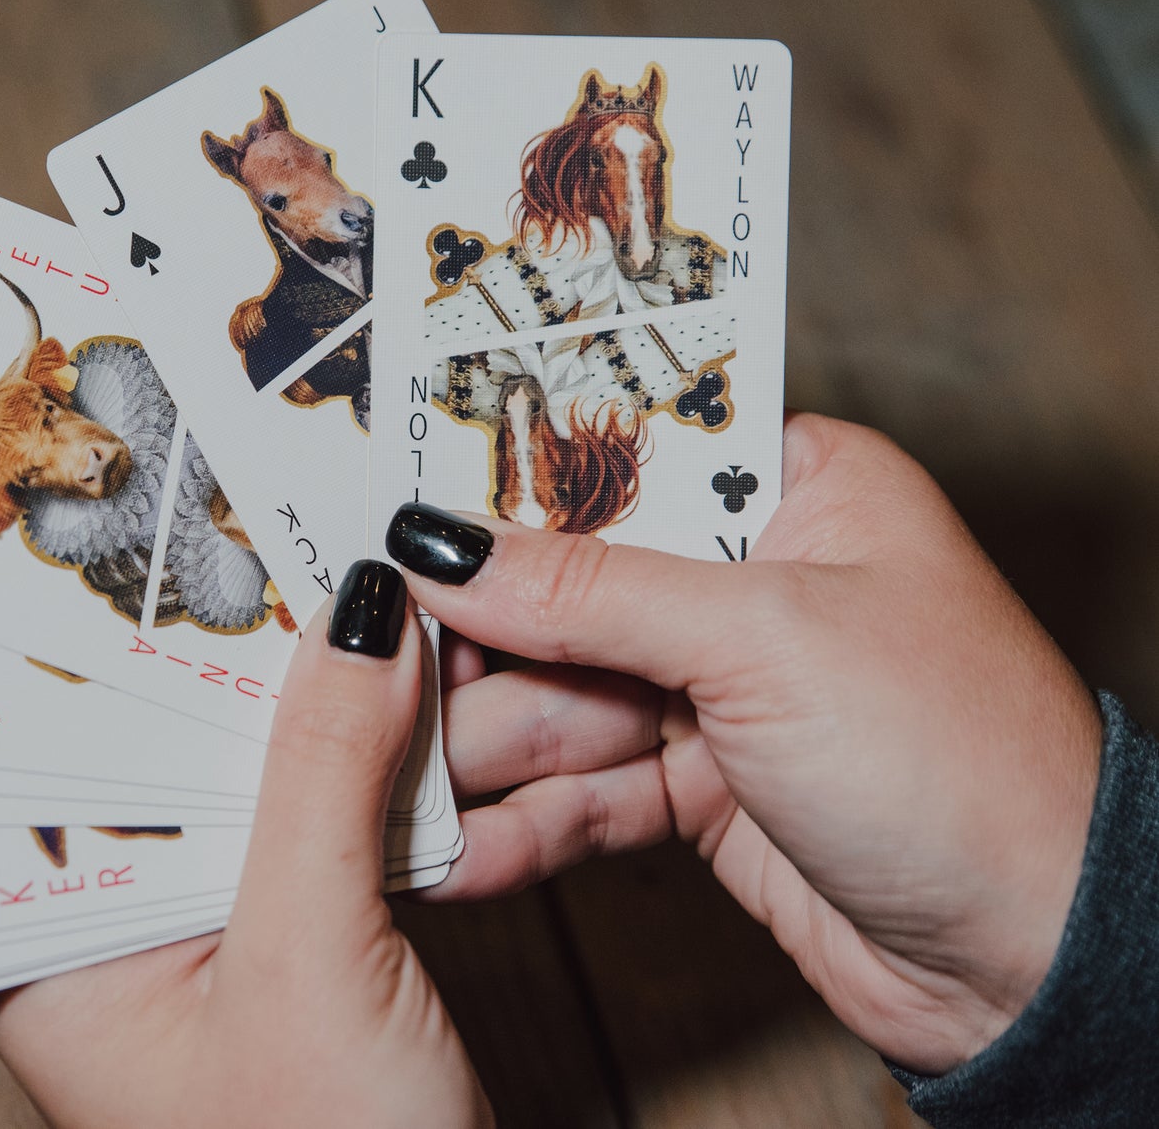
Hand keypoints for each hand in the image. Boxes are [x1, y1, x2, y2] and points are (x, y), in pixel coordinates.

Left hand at [0, 562, 490, 1128]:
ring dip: (300, 686)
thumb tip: (360, 614)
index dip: (77, 643)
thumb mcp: (308, 967)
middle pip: (156, 747)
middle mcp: (120, 928)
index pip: (41, 759)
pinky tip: (390, 675)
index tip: (124, 533)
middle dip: (214, 644)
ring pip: (248, 768)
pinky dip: (359, 749)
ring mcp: (215, 927)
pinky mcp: (299, 929)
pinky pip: (316, 808)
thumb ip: (325, 780)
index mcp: (56, 949)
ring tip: (326, 566)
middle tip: (248, 515)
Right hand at [392, 414, 1102, 1073]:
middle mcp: (756, 577)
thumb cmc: (962, 758)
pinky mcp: (703, 783)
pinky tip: (460, 851)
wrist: (1038, 963)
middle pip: (575, 582)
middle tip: (378, 656)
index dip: (511, 478)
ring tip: (398, 775)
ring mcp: (725, 684)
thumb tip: (451, 548)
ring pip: (567, 692)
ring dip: (489, 742)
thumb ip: (594, 593)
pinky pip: (591, 789)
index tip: (402, 497)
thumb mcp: (765, 641)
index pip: (622, 455)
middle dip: (482, 635)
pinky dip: (530, 822)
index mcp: (796, 488)